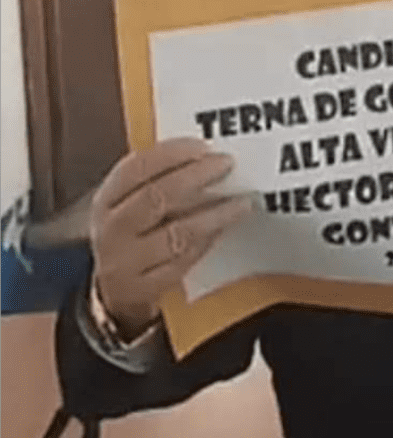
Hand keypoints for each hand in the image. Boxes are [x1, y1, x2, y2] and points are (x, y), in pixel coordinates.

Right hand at [90, 137, 253, 337]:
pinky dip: (207, 243)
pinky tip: (225, 229)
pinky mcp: (145, 288)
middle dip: (195, 177)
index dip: (170, 154)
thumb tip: (206, 155)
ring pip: (175, 234)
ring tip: (241, 203)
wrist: (115, 291)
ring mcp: (125, 262)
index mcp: (107, 200)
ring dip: (213, 215)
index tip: (203, 146)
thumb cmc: (133, 236)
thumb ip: (159, 180)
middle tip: (226, 165)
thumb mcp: (132, 205)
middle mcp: (112, 230)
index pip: (134, 169)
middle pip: (154, 198)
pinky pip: (183, 262)